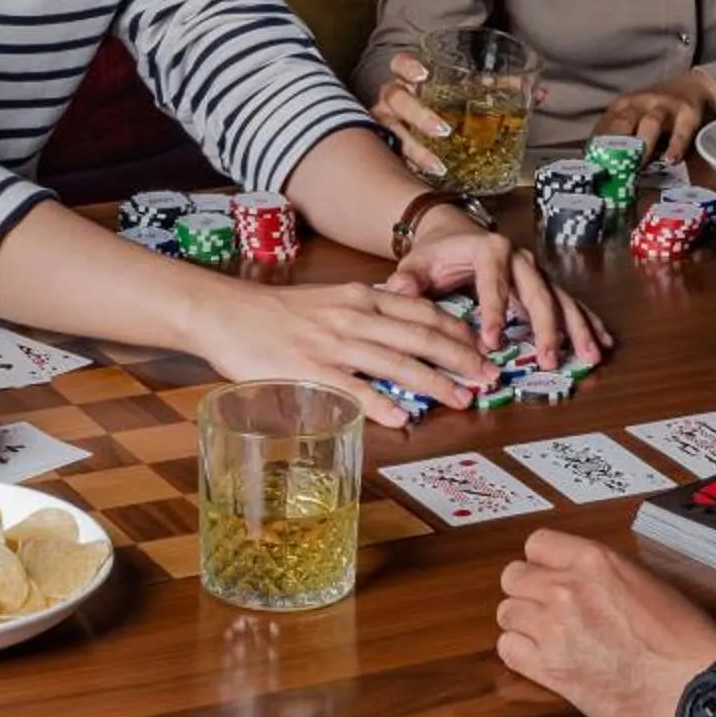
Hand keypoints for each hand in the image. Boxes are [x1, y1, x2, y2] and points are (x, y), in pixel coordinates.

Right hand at [193, 279, 504, 425]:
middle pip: (421, 337)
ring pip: (396, 363)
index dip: (458, 331)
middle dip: (461, 358)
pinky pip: (353, 390)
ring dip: (435, 383)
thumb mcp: (331, 301)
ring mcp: (333, 345)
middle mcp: (354, 317)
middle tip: (489, 376)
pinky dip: (381, 405)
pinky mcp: (310, 371)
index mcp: (361, 297)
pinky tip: (403, 419)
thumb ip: (367, 314)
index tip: (482, 347)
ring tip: (462, 399)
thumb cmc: (278, 312)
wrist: (226, 313)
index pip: (423, 312)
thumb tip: (404, 334)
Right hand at [371, 50, 549, 180]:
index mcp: (412, 79)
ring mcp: (390, 123)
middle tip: (444, 128)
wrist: (423, 129)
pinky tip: (433, 176)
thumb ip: (502, 89)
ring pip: (392, 131)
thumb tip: (539, 92)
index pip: (400, 64)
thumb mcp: (471, 94)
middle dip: (418, 113)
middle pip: (396, 98)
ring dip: (417, 148)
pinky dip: (415, 166)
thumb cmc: (447, 105)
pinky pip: (397, 157)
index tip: (423, 74)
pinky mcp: (392, 148)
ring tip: (439, 163)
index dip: (408, 67)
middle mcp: (396, 99)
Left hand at [381, 210, 610, 372]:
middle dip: (546, 328)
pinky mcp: (544, 282)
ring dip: (577, 328)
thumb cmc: (434, 253)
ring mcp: (535, 270)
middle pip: (538, 293)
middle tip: (550, 360)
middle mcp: (519, 257)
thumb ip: (407, 280)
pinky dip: (586, 321)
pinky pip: (569, 302)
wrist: (451, 232)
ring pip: (561, 299)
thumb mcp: (415, 264)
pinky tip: (602, 342)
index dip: (494, 313)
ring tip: (589, 356)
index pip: (493, 283)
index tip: (492, 342)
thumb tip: (396, 290)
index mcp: (488, 249)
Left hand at [496, 530, 715, 716]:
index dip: (542, 563)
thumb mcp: (649, 584)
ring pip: (506, 614)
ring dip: (523, 626)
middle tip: (547, 612)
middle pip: (513, 578)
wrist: (696, 688)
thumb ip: (607, 576)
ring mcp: (554, 628)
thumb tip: (588, 580)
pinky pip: (509, 650)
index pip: (537, 544)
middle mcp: (566, 588)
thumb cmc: (687, 642)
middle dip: (528, 594)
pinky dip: (521, 655)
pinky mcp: (549, 669)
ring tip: (548, 640)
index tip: (550, 577)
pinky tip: (544, 662)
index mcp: (594, 560)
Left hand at [592, 70, 715, 165]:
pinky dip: (675, 146)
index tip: (595, 168)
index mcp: (623, 106)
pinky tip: (671, 160)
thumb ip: (619, 138)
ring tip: (639, 167)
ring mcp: (664, 106)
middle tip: (614, 171)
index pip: (606, 125)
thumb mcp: (633, 119)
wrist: (691, 86)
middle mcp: (640, 103)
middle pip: (624, 122)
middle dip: (617, 146)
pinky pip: (681, 130)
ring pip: (650, 122)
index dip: (598, 147)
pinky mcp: (687, 112)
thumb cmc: (655, 111)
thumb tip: (600, 167)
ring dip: (643, 145)